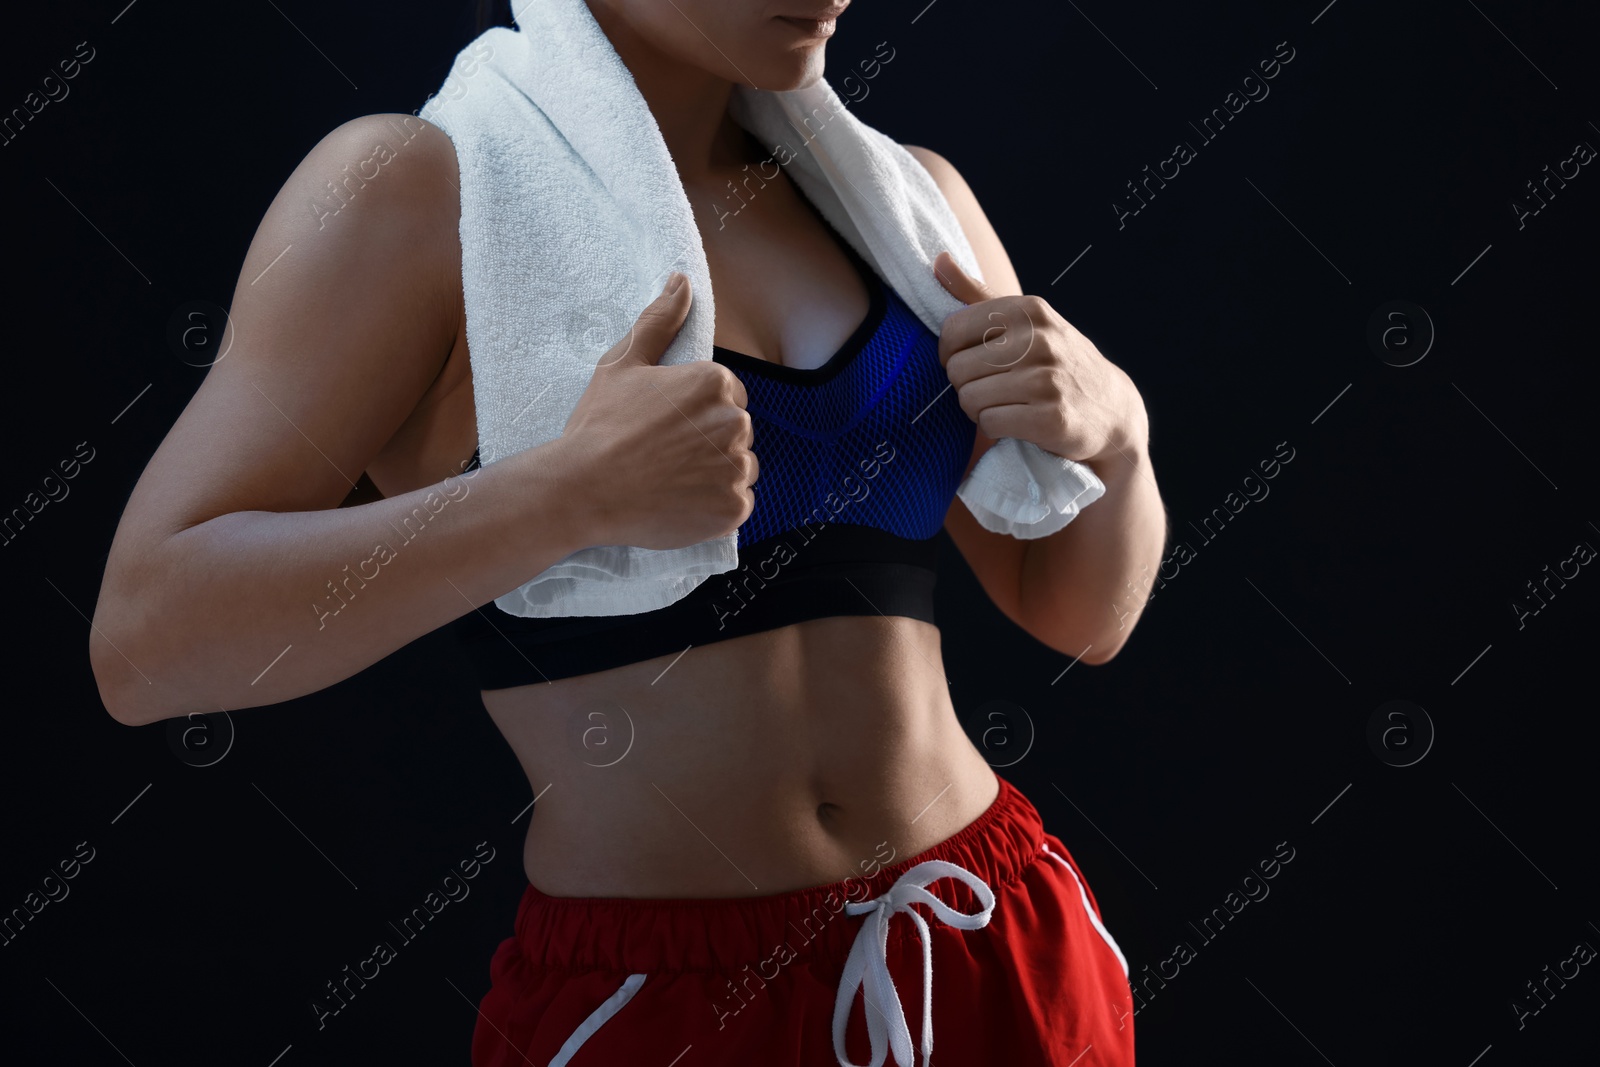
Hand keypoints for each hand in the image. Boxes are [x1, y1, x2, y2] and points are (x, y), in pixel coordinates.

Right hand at [555, 273, 757, 549]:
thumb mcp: (623, 363)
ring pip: (738, 468)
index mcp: (715, 381)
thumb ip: (660, 321)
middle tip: (663, 456)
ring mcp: (737, 468)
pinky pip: (736, 504)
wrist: (582, 489)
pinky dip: (715, 507)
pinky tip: (680, 503)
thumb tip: (681, 281)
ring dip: (714, 474)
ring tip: (670, 480)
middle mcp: (735, 421)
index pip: (727, 396)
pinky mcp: (734, 508)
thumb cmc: (600, 425)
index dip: (695, 413)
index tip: (664, 428)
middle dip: (707, 441)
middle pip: (735, 431)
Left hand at [932, 251, 1145, 466]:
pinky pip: (990, 423)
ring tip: (1004, 404)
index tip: (971, 362)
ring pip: (969, 399)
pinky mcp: (1051, 418)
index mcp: (1028, 310)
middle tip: (992, 390)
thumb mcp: (1025, 320)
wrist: (1111, 407)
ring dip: (978, 410)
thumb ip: (977, 294)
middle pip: (957, 370)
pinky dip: (994, 428)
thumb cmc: (1056, 361)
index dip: (951, 354)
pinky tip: (1016, 423)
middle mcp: (1039, 339)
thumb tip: (938, 260)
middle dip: (965, 386)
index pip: (952, 331)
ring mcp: (1047, 379)